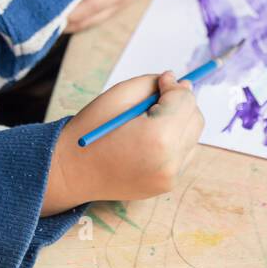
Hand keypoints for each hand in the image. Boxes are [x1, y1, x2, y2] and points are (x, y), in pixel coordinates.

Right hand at [43, 70, 203, 212]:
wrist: (71, 172)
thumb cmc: (91, 130)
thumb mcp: (119, 94)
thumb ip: (154, 84)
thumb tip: (182, 85)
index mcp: (159, 136)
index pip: (185, 100)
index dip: (173, 86)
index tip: (161, 82)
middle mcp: (170, 161)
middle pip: (195, 119)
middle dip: (180, 104)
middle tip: (155, 100)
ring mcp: (170, 177)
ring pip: (192, 137)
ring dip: (179, 123)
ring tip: (148, 123)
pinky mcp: (167, 185)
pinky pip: (183, 154)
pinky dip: (173, 142)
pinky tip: (148, 141)